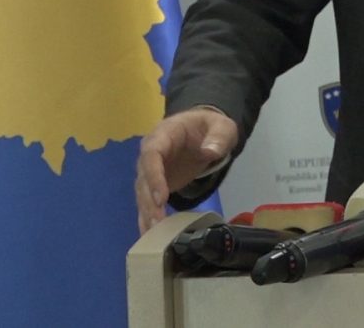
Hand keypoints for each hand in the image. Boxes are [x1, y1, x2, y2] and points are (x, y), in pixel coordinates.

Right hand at [135, 107, 237, 232]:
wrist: (201, 130)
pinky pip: (147, 202)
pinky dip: (147, 219)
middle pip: (143, 179)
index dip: (154, 176)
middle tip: (157, 223)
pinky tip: (149, 237)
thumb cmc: (209, 126)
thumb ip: (218, 137)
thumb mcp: (221, 126)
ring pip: (142, 194)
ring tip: (153, 236)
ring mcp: (150, 170)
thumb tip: (210, 152)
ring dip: (146, 214)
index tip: (161, 198)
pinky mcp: (155, 185)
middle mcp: (150, 153)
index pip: (152, 155)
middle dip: (149, 203)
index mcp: (164, 135)